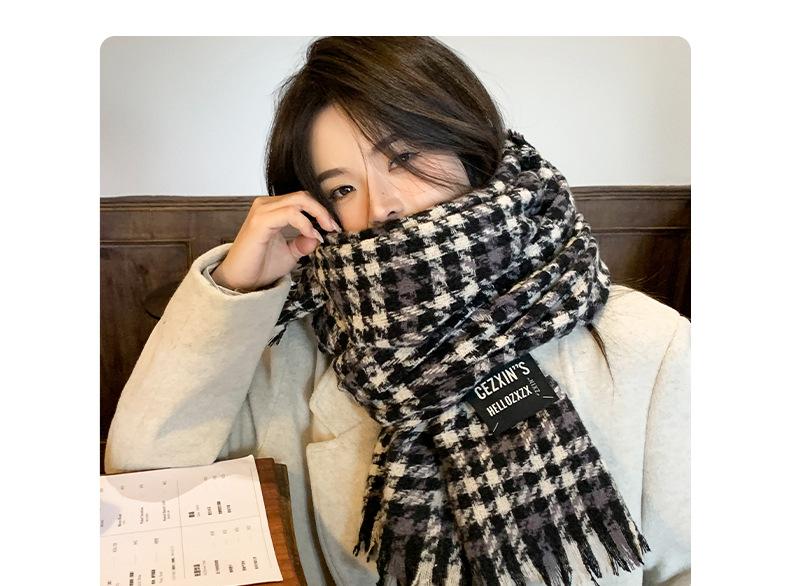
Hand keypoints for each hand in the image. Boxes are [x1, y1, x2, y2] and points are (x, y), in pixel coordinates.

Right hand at [210, 191, 340, 290]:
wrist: (242, 282)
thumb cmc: (261, 266)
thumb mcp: (291, 253)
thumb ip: (304, 242)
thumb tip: (319, 235)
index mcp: (273, 209)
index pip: (303, 199)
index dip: (322, 211)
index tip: (334, 227)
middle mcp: (266, 205)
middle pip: (303, 196)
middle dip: (323, 211)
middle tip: (334, 227)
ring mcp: (262, 211)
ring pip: (298, 200)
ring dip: (317, 214)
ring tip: (326, 231)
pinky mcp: (259, 221)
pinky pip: (289, 213)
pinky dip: (305, 223)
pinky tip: (312, 235)